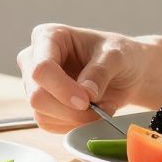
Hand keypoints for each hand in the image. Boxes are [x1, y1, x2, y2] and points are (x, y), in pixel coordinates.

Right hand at [16, 23, 152, 132]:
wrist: (127, 72)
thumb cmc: (119, 55)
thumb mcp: (117, 56)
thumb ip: (100, 71)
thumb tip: (86, 94)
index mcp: (48, 36)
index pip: (41, 68)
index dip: (62, 89)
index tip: (87, 101)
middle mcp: (34, 59)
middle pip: (37, 96)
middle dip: (70, 109)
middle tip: (100, 109)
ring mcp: (36, 84)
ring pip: (43, 114)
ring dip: (76, 119)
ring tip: (102, 108)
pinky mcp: (42, 105)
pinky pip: (50, 124)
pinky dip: (74, 125)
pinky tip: (91, 114)